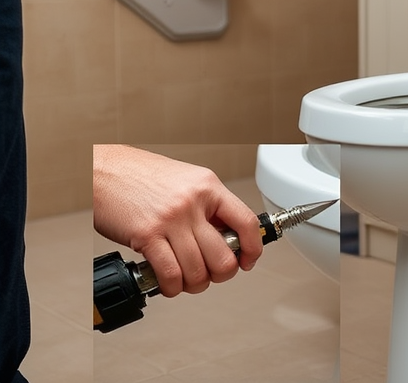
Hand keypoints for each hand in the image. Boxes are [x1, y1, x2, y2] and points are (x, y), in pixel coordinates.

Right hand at [93, 145, 263, 297]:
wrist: (104, 169)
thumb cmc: (142, 177)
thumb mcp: (187, 182)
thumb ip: (207, 207)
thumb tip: (225, 238)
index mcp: (209, 186)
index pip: (246, 222)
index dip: (253, 248)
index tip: (248, 260)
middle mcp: (194, 202)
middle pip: (224, 256)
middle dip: (220, 275)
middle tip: (210, 274)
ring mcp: (171, 219)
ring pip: (198, 271)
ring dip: (194, 285)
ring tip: (187, 280)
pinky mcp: (147, 235)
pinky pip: (171, 274)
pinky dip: (173, 287)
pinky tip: (169, 283)